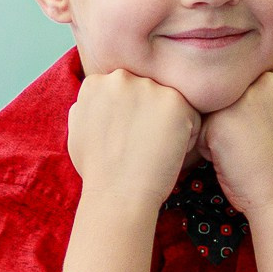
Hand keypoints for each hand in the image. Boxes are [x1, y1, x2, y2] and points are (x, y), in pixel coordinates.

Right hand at [66, 69, 201, 209]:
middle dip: (150, 115)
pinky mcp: (176, 103)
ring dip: (170, 124)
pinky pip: (193, 116)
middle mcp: (122, 78)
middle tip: (141, 143)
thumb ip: (91, 103)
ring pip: (172, 103)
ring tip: (153, 148)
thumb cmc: (97, 169)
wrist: (117, 193)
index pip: (127, 89)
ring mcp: (150, 88)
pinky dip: (188, 136)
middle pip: (150, 92)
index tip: (125, 136)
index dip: (131, 114)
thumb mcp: (79, 127)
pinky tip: (168, 152)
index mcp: (97, 82)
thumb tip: (102, 92)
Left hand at [201, 68, 272, 215]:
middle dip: (231, 114)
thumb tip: (241, 82)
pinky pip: (199, 127)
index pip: (248, 82)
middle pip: (228, 92)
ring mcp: (243, 98)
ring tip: (239, 149)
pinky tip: (227, 158)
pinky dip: (206, 147)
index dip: (249, 108)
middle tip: (252, 141)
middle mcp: (266, 80)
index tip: (262, 130)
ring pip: (212, 107)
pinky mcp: (220, 119)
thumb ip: (271, 92)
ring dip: (217, 127)